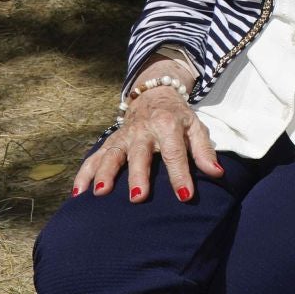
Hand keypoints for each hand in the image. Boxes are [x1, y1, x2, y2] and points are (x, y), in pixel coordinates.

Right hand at [72, 86, 223, 202]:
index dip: (180, 175)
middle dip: (138, 176)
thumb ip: (204, 151)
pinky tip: (78, 193)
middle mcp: (142, 132)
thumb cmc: (178, 118)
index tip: (185, 196)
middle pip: (139, 156)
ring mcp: (123, 137)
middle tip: (137, 198)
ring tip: (100, 194)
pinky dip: (83, 174)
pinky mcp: (110, 142)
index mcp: (167, 127)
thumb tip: (217, 173)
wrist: (154, 95)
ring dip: (104, 174)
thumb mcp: (196, 128)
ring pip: (111, 155)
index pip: (175, 154)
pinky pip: (93, 158)